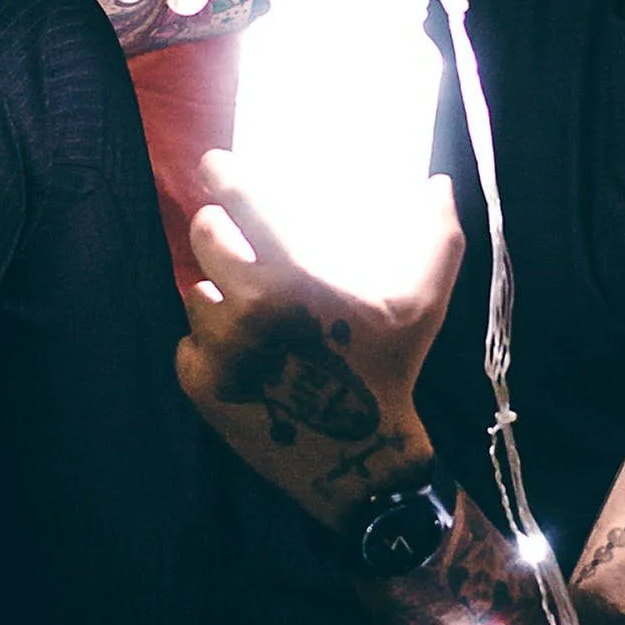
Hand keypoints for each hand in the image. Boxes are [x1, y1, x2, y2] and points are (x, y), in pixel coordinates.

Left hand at [177, 151, 463, 521]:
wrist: (357, 458)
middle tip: (235, 240)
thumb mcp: (422, 304)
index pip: (238, 203)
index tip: (215, 165)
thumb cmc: (390, 370)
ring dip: (217, 293)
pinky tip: (244, 351)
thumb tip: (438, 185)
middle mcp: (247, 308)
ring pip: (195, 292)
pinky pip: (187, 340)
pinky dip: (209, 342)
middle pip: (203, 237)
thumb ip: (435, 239)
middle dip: (218, 232)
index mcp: (293, 277)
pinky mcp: (199, 382)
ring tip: (249, 308)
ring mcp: (218, 348)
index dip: (221, 175)